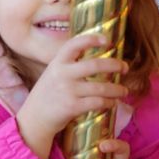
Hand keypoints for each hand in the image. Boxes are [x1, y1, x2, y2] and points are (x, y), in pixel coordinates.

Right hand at [16, 34, 128, 158]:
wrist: (34, 119)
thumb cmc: (47, 96)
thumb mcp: (52, 75)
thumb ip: (69, 67)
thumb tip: (97, 61)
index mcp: (56, 63)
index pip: (73, 45)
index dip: (91, 39)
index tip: (106, 40)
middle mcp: (61, 74)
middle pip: (95, 65)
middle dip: (114, 65)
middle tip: (124, 68)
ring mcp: (67, 90)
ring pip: (101, 87)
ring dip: (117, 89)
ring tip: (124, 91)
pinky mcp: (72, 106)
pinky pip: (98, 102)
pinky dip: (109, 103)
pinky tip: (112, 103)